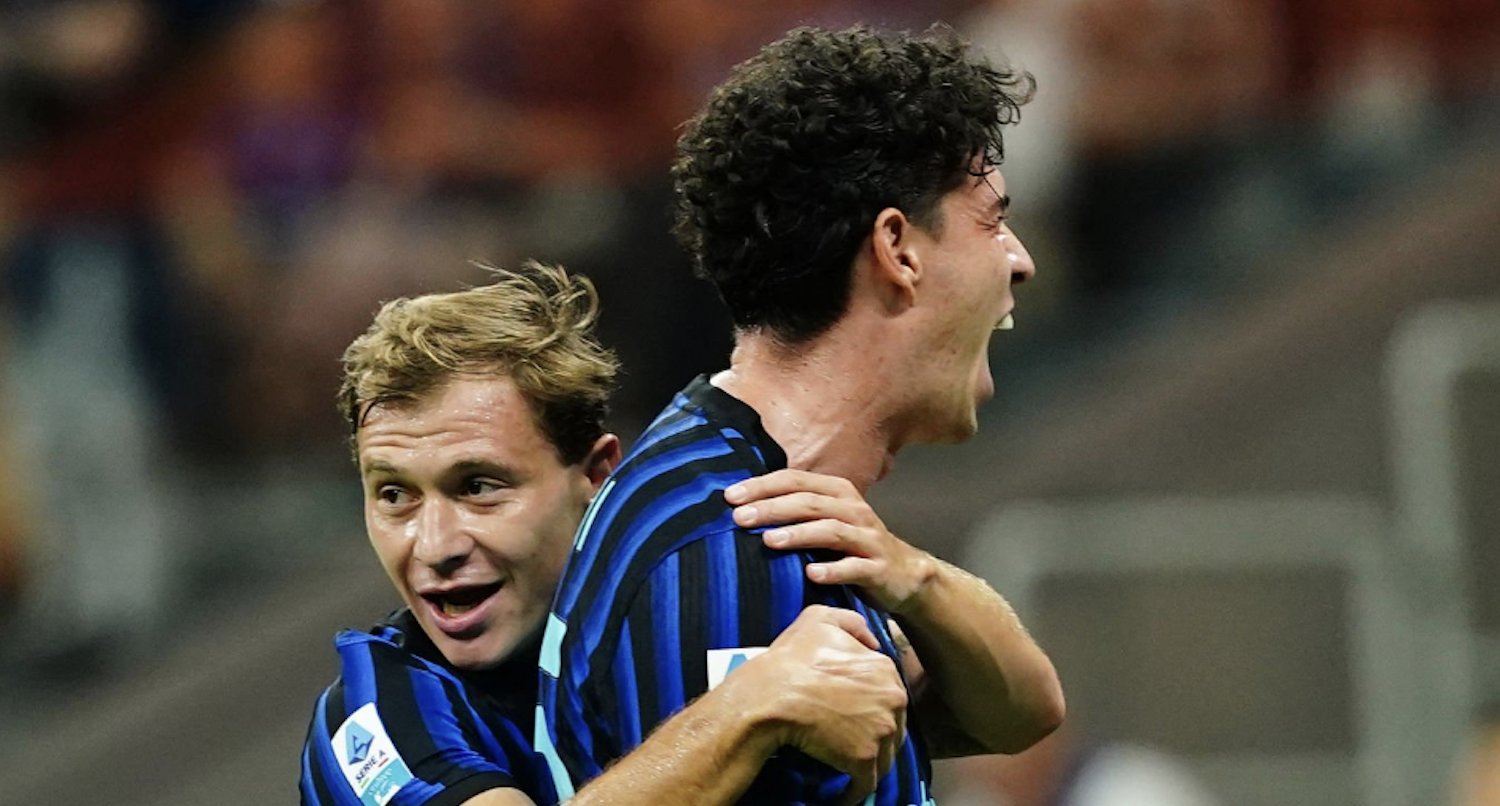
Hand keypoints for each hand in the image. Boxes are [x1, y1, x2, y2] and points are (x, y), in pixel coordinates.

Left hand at [726, 469, 934, 613]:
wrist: (903, 574)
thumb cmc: (853, 546)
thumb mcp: (827, 520)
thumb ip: (795, 510)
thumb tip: (741, 506)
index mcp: (837, 492)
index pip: (795, 481)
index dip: (762, 486)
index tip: (730, 497)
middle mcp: (854, 510)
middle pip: (809, 503)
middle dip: (772, 508)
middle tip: (740, 518)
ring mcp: (868, 539)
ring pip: (831, 530)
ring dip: (799, 534)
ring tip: (769, 541)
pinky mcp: (878, 569)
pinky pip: (855, 568)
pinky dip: (833, 570)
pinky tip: (811, 575)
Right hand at [728, 605, 907, 805]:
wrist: (772, 696)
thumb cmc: (792, 659)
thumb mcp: (820, 619)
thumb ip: (851, 622)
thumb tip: (871, 639)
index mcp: (884, 667)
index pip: (888, 690)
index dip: (871, 702)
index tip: (856, 713)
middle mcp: (892, 698)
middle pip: (892, 723)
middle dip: (875, 732)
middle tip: (852, 739)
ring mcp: (881, 731)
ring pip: (884, 753)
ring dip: (869, 761)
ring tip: (849, 765)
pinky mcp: (864, 759)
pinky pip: (866, 782)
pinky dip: (855, 791)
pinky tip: (844, 796)